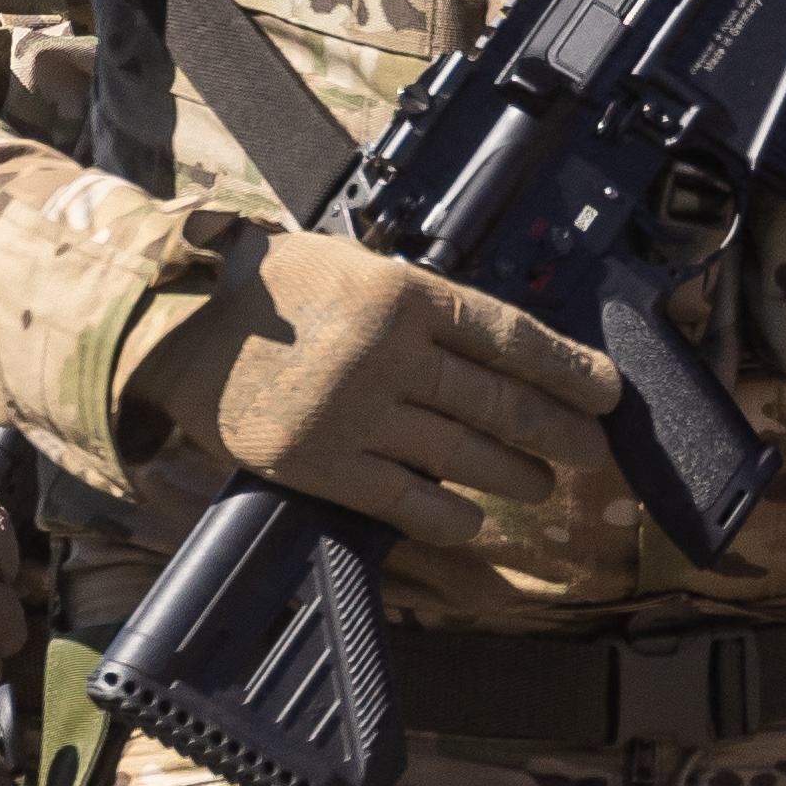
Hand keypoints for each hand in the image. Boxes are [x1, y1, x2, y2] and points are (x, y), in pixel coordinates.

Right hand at [131, 231, 620, 545]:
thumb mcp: (360, 268)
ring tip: (544, 483)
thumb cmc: (275, 286)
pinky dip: (447, 513)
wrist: (178, 323)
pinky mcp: (318, 463)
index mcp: (404, 294)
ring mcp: (354, 413)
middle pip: (496, 401)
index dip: (568, 369)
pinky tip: (476, 518)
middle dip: (558, 429)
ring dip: (513, 474)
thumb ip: (425, 308)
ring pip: (460, 453)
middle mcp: (387, 354)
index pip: (510, 337)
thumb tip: (501, 351)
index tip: (607, 391)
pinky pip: (402, 499)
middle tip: (594, 447)